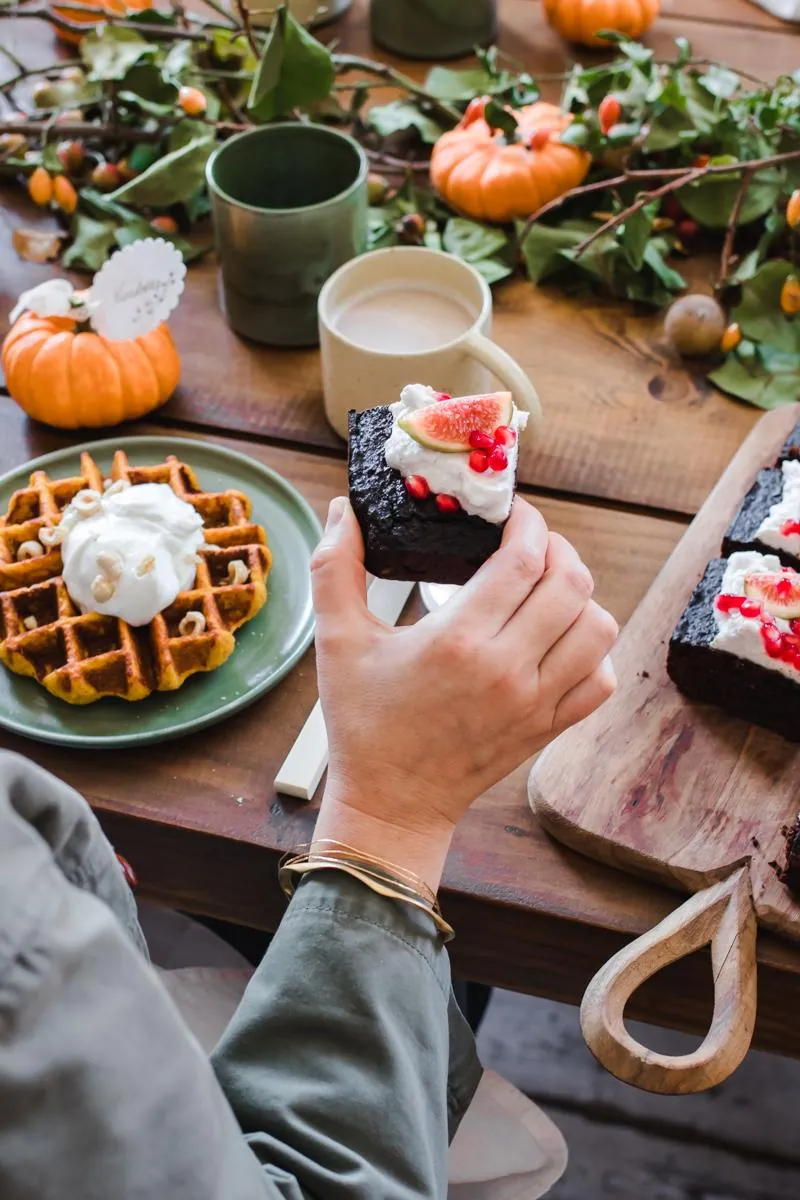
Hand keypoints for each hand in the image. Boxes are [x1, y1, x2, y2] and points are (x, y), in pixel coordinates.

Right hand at [311, 497, 617, 887]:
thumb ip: (335, 568)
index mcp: (458, 641)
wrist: (391, 804)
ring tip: (547, 588)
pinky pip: (601, 679)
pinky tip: (559, 639)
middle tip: (530, 545)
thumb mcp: (337, 641)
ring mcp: (535, 703)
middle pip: (572, 584)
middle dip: (557, 549)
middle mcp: (507, 670)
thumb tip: (343, 510)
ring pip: (597, 628)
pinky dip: (592, 651)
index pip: (524, 559)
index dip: (528, 522)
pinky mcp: (547, 728)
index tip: (512, 513)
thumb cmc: (363, 724)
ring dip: (579, 597)